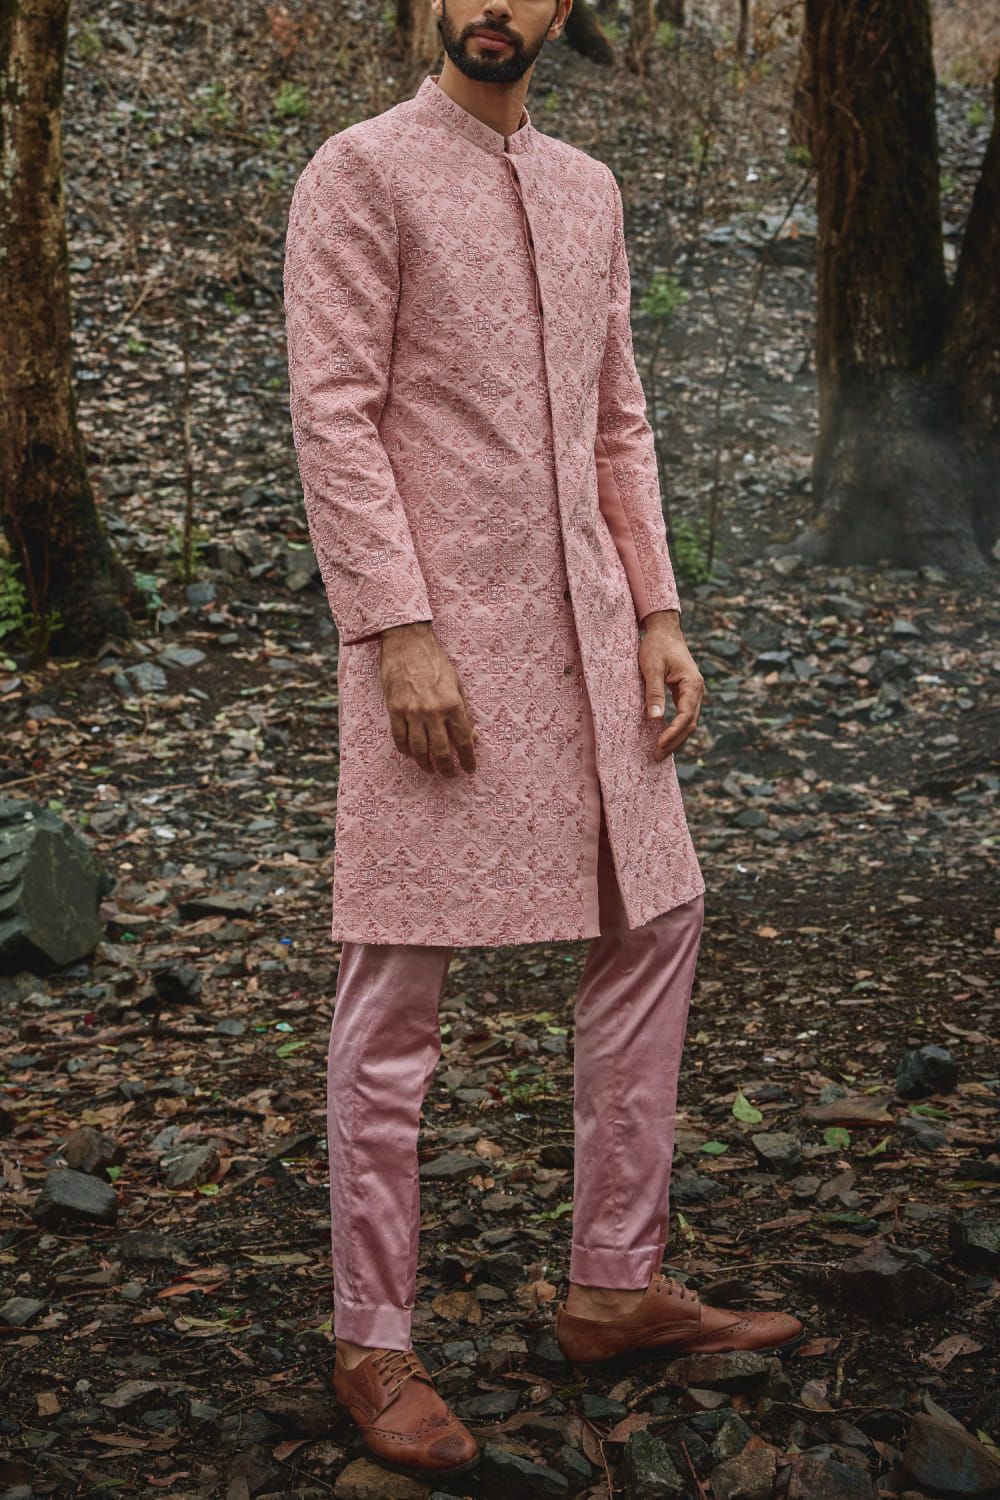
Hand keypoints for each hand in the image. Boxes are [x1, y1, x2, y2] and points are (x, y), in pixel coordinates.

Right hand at [380, 622, 476, 777]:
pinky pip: (399, 738)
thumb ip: (464, 711)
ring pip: (419, 749)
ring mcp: (412, 712)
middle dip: (447, 767)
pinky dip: (406, 750)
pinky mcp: (395, 709)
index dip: (468, 758)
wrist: (408, 643)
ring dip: (426, 764)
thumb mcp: (457, 684)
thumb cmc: (435, 662)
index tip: (469, 769)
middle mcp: (433, 711)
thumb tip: (473, 736)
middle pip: (441, 751)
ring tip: (430, 769)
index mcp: (453, 704)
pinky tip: (411, 754)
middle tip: (450, 774)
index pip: (464, 740)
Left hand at [638, 610, 704, 761]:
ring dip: (677, 737)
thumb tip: (656, 718)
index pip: (686, 716)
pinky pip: (685, 714)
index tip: (659, 746)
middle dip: (675, 741)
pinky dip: (677, 728)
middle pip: (691, 723)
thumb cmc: (657, 646)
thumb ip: (654, 692)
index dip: (673, 734)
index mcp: (692, 684)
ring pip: (690, 721)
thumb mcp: (652, 668)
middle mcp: (697, 689)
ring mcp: (694, 691)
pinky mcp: (687, 691)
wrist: (664, 630)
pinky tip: (665, 737)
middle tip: (658, 756)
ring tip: (661, 752)